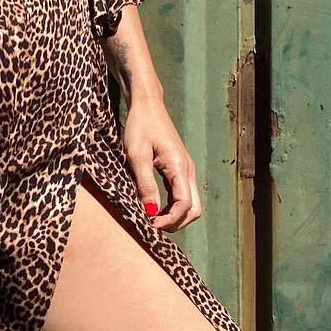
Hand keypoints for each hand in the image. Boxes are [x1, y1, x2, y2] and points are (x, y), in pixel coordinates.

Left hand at [122, 97, 202, 231]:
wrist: (148, 105)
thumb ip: (145, 184)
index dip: (169, 220)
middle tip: (152, 225)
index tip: (150, 224)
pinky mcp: (179, 170)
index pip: (184, 205)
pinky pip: (183, 195)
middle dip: (176, 223)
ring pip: (190, 204)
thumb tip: (150, 211)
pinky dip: (173, 207)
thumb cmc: (140, 127)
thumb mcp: (137, 156)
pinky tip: (154, 208)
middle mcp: (188, 171)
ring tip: (152, 219)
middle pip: (193, 209)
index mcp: (179, 167)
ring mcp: (186, 170)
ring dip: (175, 217)